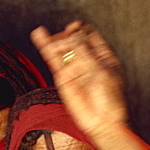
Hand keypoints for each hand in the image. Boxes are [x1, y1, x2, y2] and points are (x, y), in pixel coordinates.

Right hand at [30, 21, 128, 139]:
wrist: (102, 121)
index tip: (77, 27)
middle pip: (75, 39)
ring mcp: (75, 68)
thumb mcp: (101, 70)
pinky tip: (38, 34)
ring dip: (57, 40)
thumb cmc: (110, 99)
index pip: (91, 35)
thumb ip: (85, 52)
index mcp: (104, 56)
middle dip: (70, 36)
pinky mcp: (63, 76)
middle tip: (67, 39)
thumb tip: (73, 34)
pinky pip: (53, 58)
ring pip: (63, 48)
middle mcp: (89, 60)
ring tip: (53, 41)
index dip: (83, 29)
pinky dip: (44, 45)